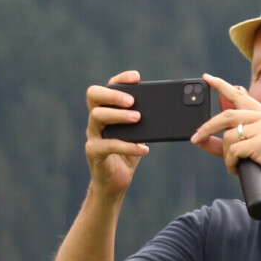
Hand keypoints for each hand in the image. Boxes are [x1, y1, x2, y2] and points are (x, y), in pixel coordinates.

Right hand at [85, 70, 149, 195]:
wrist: (115, 182)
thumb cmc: (128, 154)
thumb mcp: (139, 134)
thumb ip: (147, 121)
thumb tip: (167, 109)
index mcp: (106, 110)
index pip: (108, 86)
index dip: (121, 79)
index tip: (137, 77)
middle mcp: (95, 120)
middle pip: (94, 95)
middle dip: (113, 94)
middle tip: (132, 100)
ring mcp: (93, 135)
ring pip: (97, 116)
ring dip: (119, 115)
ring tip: (138, 118)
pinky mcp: (94, 152)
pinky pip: (109, 145)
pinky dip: (128, 146)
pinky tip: (144, 149)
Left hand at [192, 73, 260, 199]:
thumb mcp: (244, 150)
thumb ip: (223, 143)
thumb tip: (199, 139)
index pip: (239, 95)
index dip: (221, 85)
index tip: (206, 78)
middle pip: (226, 116)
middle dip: (207, 128)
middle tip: (196, 138)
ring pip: (228, 136)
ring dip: (226, 155)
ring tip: (235, 164)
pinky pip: (233, 150)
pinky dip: (230, 163)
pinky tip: (238, 168)